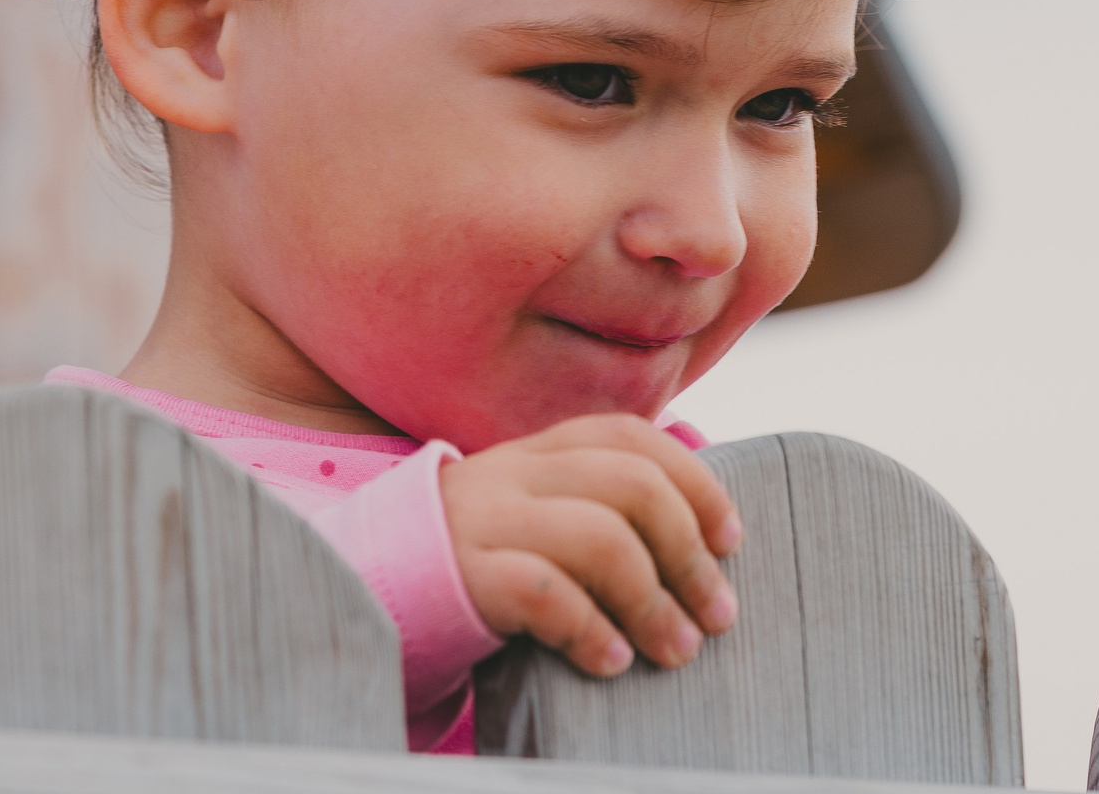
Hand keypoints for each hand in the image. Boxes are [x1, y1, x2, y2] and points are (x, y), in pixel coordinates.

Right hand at [440, 413, 740, 677]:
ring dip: (655, 601)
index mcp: (538, 450)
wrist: (369, 583)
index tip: (730, 540)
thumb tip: (703, 530)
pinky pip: (545, 592)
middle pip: (631, 485)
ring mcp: (486, 522)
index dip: (695, 483)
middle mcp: (514, 473)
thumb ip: (594, 502)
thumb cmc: (478, 557)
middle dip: (689, 552)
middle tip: (719, 614)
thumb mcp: (532, 511)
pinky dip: (592, 629)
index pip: (632, 437)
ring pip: (599, 538)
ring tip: (677, 650)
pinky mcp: (464, 576)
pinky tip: (611, 660)